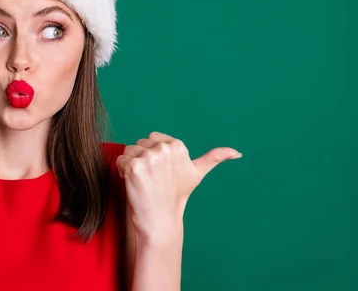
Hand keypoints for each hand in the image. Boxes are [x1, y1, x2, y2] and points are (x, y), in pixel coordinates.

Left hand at [116, 131, 241, 242]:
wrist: (160, 219)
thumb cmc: (176, 196)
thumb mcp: (196, 174)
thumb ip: (215, 158)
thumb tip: (237, 152)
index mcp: (177, 145)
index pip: (152, 139)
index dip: (152, 155)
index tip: (161, 172)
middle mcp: (164, 148)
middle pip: (139, 144)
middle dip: (141, 159)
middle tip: (152, 179)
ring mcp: (149, 157)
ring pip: (128, 151)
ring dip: (131, 166)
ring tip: (144, 182)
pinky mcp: (134, 166)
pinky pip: (120, 161)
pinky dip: (122, 172)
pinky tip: (134, 184)